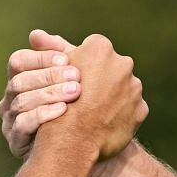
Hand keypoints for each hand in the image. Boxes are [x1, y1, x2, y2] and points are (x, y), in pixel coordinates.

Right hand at [0, 28, 80, 158]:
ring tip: (76, 92)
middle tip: (77, 76)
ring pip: (21, 102)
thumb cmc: (76, 110)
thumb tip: (35, 35)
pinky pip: (23, 124)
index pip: (18, 61)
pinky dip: (43, 115)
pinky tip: (64, 110)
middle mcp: (10, 100)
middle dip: (48, 76)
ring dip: (49, 94)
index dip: (39, 58)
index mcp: (20, 81)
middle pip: (19, 81)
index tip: (66, 59)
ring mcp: (10, 121)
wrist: (83, 150)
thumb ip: (60, 56)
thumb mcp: (71, 80)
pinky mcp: (16, 142)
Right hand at [36, 32, 146, 160]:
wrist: (73, 142)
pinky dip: (121, 115)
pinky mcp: (141, 109)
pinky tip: (105, 124)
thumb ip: (52, 52)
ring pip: (123, 88)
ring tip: (94, 113)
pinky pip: (131, 109)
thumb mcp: (52, 73)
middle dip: (100, 79)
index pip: (93, 49)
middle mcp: (123, 63)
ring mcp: (135, 87)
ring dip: (111, 97)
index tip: (74, 78)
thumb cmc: (58, 103)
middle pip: (111, 67)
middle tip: (84, 96)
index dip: (81, 64)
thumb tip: (36, 34)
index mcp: (100, 48)